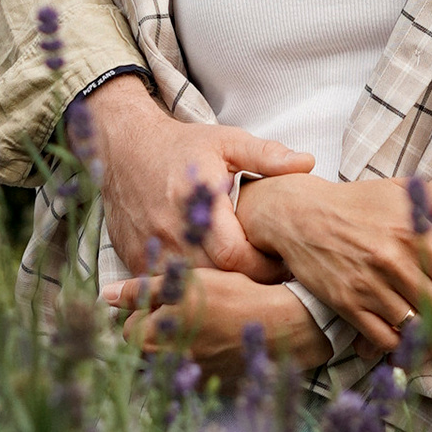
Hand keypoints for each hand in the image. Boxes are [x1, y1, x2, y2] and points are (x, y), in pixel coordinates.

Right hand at [83, 75, 314, 277]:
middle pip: (216, 279)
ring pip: (191, 288)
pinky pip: (166, 287)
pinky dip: (189, 288)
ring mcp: (150, 248)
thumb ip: (266, 155)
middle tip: (271, 276)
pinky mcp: (134, 259)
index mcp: (198, 202)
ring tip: (244, 280)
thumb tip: (307, 163)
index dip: (263, 267)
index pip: (235, 255)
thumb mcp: (226, 142)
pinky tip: (210, 279)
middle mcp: (171, 230)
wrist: (124, 148)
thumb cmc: (182, 147)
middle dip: (247, 282)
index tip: (282, 263)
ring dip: (219, 289)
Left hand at [104, 258, 324, 385]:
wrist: (280, 325)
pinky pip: (196, 376)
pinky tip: (221, 344)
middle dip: (157, 334)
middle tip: (184, 314)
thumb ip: (141, 290)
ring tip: (204, 329)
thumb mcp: (184, 283)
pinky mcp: (212, 387)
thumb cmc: (231, 295)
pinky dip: (203, 361)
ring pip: (170, 362)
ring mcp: (189, 381)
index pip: (127, 332)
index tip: (165, 304)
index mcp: (154, 339)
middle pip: (147, 350)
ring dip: (179, 347)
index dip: (144, 315)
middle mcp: (167, 366)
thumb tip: (103, 296)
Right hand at [238, 176, 431, 355]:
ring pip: (416, 329)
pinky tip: (394, 323)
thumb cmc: (360, 203)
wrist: (301, 215)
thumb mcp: (405, 191)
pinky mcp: (347, 304)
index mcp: (415, 233)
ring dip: (420, 328)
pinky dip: (395, 338)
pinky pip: (385, 339)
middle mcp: (394, 261)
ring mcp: (369, 285)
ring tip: (416, 316)